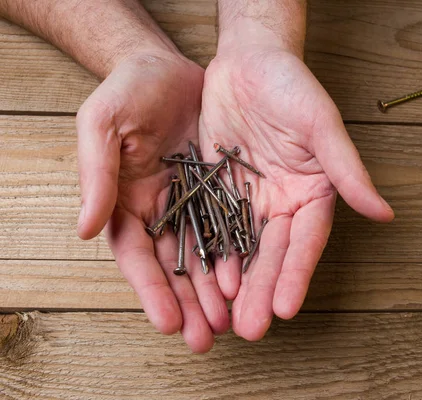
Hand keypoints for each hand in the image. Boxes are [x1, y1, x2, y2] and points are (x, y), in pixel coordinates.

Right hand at [76, 50, 227, 352]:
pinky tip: (251, 282)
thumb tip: (84, 227)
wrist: (168, 68)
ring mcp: (191, 204)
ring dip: (217, 292)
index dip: (151, 291)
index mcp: (124, 202)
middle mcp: (159, 211)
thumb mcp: (102, 123)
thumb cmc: (128, 91)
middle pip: (174, 267)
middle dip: (189, 305)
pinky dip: (240, 257)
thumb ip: (96, 173)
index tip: (169, 322)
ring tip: (233, 322)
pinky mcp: (220, 192)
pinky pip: (233, 229)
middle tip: (206, 339)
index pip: (137, 256)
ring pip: (206, 256)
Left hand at [198, 45, 394, 340]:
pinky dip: (208, 254)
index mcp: (312, 192)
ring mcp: (250, 200)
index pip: (306, 240)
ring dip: (235, 284)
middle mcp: (283, 203)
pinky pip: (212, 227)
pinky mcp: (219, 191)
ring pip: (242, 249)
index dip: (296, 274)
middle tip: (251, 329)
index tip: (286, 308)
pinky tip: (201, 282)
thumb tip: (384, 213)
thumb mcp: (321, 124)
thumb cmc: (292, 85)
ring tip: (225, 319)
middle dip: (262, 291)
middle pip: (272, 254)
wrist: (249, 61)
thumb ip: (347, 170)